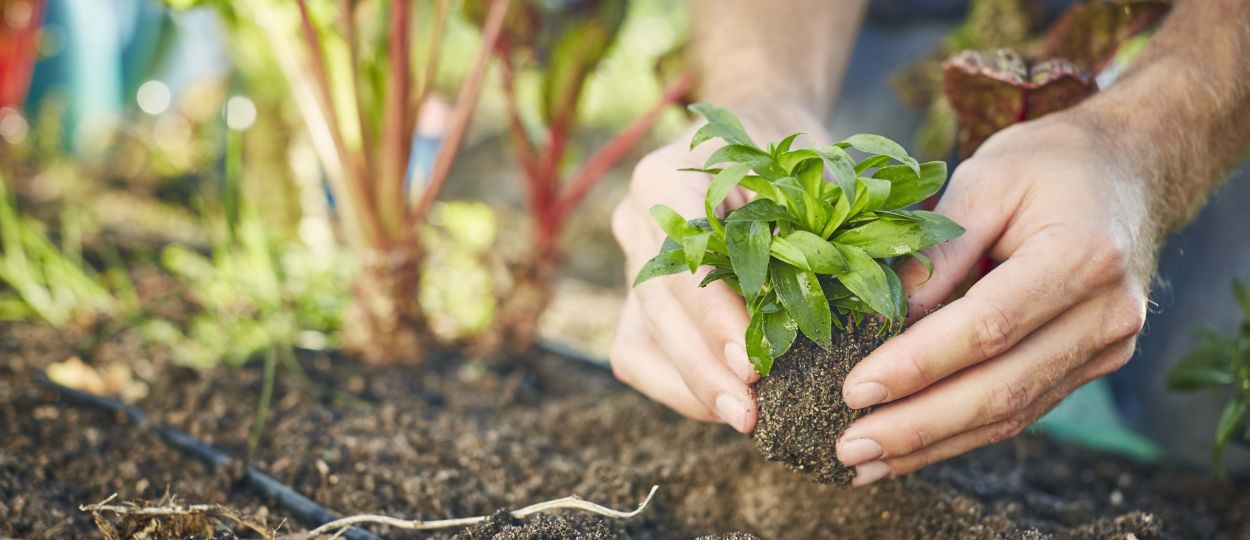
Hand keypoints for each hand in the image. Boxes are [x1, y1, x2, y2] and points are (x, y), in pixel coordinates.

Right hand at [610, 105, 829, 432]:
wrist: (759, 128)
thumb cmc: (794, 151)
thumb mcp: (816, 168)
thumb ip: (836, 220)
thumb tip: (900, 285)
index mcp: (668, 176)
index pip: (684, 255)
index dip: (714, 314)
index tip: (752, 362)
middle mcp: (639, 217)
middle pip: (659, 302)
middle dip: (703, 364)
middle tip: (747, 410)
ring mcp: (632, 257)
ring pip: (642, 333)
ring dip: (689, 384)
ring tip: (740, 420)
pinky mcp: (638, 292)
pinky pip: (639, 350)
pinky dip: (676, 385)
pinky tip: (720, 410)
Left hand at [834, 113, 1153, 485]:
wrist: (1130, 170)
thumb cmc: (1049, 164)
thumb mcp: (987, 178)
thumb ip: (937, 249)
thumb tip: (881, 314)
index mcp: (1081, 257)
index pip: (987, 328)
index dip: (917, 365)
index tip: (855, 389)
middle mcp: (1104, 314)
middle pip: (1001, 388)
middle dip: (917, 426)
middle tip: (848, 446)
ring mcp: (1104, 347)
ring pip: (1010, 413)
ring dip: (932, 445)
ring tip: (865, 465)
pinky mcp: (1090, 364)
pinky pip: (1020, 409)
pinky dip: (960, 434)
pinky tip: (908, 450)